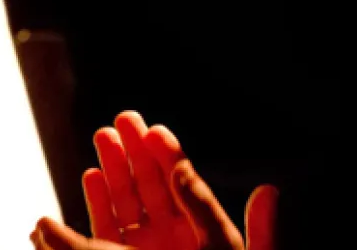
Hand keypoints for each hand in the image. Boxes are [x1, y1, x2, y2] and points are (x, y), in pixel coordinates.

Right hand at [31, 111, 277, 249]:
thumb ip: (261, 234)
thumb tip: (271, 190)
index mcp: (206, 239)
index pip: (184, 188)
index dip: (169, 156)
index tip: (154, 128)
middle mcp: (171, 244)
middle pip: (149, 190)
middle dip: (133, 154)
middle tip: (120, 119)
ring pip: (123, 209)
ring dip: (110, 174)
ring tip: (101, 140)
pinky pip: (102, 237)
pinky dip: (89, 212)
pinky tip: (86, 182)